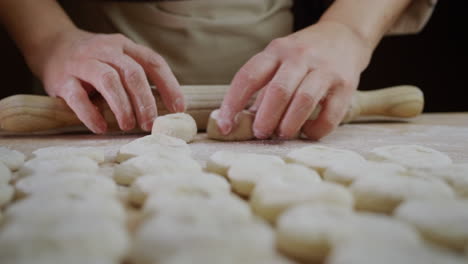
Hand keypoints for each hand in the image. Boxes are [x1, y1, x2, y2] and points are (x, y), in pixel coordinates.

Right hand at [32, 29, 184, 132]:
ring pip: (108, 81)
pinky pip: (78, 96)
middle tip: (150, 124)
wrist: (51, 46)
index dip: (169, 86)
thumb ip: (137, 78)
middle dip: (146, 101)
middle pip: (133, 73)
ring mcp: (83, 62)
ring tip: (129, 126)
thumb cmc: (95, 62)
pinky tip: (101, 127)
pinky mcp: (62, 78)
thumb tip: (165, 109)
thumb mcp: (118, 60)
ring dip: (122, 106)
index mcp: (125, 47)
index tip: (179, 108)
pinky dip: (91, 114)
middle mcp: (106, 50)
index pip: (153, 62)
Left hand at [217, 21, 372, 139]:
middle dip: (265, 119)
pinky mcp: (345, 84)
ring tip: (282, 134)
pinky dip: (315, 130)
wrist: (344, 37)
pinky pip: (330, 115)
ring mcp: (324, 69)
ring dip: (289, 125)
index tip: (225, 126)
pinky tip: (307, 132)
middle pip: (278, 91)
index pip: (248, 76)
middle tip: (260, 133)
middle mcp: (300, 57)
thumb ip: (263, 88)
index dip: (233, 104)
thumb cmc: (303, 56)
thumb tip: (244, 122)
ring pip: (303, 101)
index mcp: (276, 51)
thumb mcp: (279, 61)